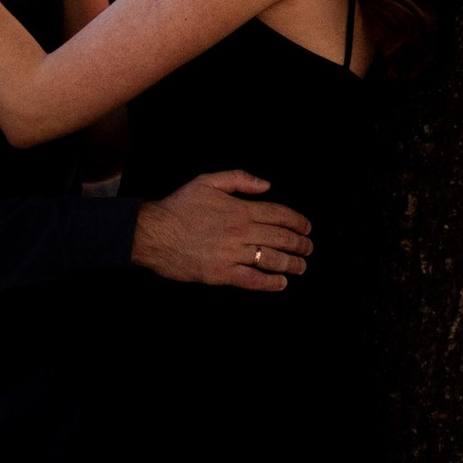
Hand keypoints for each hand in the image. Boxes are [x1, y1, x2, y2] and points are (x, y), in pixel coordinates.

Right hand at [129, 171, 314, 293]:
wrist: (153, 233)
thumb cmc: (179, 207)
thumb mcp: (208, 181)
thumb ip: (239, 179)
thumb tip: (266, 185)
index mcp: (240, 209)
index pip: (279, 215)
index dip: (298, 221)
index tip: (307, 228)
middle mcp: (241, 232)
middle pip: (281, 238)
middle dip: (300, 244)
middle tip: (308, 248)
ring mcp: (232, 254)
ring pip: (272, 260)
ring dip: (292, 264)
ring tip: (301, 266)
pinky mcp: (222, 273)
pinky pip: (253, 280)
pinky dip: (270, 283)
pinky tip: (281, 283)